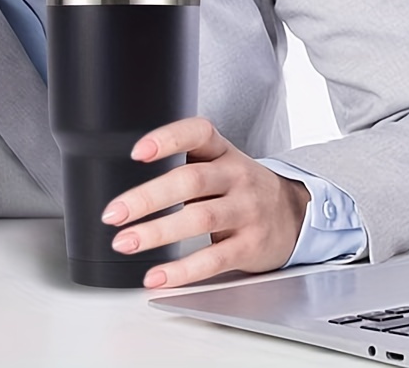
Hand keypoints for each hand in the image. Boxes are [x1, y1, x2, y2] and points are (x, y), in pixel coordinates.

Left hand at [102, 117, 310, 288]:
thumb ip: (184, 165)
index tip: (137, 152)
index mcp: (223, 151)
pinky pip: (213, 259)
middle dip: (147, 198)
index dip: (168, 139)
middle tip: (114, 213)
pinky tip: (157, 275)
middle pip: (190, 181)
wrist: (294, 215)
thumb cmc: (240, 188)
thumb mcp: (220, 163)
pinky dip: (182, 270)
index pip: (197, 133)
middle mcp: (236, 176)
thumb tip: (129, 182)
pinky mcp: (250, 245)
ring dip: (157, 232)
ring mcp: (246, 211)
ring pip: (198, 219)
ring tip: (126, 242)